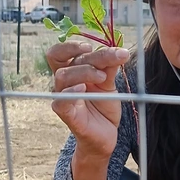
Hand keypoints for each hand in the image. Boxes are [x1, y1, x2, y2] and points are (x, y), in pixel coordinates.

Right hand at [47, 42, 129, 158]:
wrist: (107, 133)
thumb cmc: (104, 106)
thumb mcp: (109, 83)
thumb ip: (110, 66)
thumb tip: (120, 50)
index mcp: (71, 71)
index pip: (59, 52)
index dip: (70, 46)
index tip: (91, 46)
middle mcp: (62, 82)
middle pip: (63, 61)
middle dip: (87, 57)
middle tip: (106, 59)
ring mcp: (62, 97)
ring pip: (63, 76)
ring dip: (85, 72)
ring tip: (104, 77)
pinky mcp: (65, 113)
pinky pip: (61, 100)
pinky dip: (72, 91)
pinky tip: (84, 88)